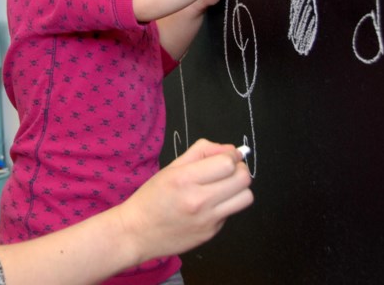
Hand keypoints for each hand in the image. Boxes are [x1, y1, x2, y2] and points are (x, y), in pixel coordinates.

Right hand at [114, 139, 252, 262]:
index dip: (232, 155)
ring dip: (239, 189)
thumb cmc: (151, 197)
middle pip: (243, 179)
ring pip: (246, 198)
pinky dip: (225, 205)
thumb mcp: (171, 168)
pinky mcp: (211, 233)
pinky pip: (231, 213)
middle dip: (240, 169)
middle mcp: (198, 200)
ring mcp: (207, 219)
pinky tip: (209, 205)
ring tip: (225, 187)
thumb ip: (201, 152)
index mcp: (185, 179)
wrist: (137, 233)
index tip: (228, 155)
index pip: (227, 163)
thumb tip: (229, 150)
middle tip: (229, 170)